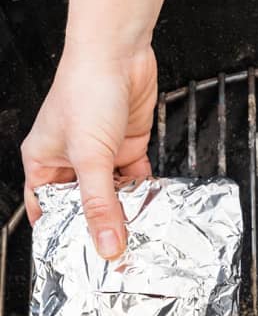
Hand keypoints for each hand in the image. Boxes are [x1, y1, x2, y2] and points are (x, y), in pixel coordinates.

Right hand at [21, 43, 156, 258]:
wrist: (119, 53)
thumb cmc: (86, 89)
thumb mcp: (91, 156)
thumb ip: (101, 203)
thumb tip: (108, 244)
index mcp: (44, 163)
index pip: (49, 211)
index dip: (64, 236)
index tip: (84, 262)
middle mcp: (72, 161)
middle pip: (86, 206)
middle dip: (102, 228)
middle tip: (120, 256)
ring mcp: (101, 154)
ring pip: (114, 194)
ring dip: (128, 212)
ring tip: (141, 237)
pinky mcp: (127, 146)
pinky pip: (136, 179)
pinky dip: (145, 192)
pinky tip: (155, 208)